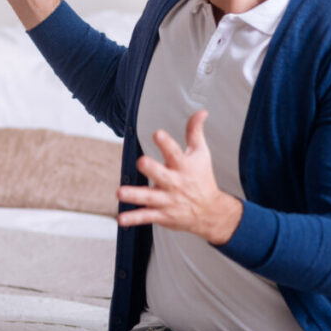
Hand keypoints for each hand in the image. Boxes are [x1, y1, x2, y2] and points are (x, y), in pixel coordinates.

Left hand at [116, 110, 242, 244]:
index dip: (166, 143)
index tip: (158, 134)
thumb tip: (201, 111)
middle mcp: (174, 183)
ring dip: (134, 195)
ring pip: (149, 197)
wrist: (210, 212)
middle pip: (161, 174)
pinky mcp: (161, 214)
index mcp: (183, 166)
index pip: (175, 153)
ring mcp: (167, 200)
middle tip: (141, 162)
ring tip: (119, 192)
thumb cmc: (202, 179)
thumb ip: (195, 132)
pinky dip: (133, 219)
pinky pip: (145, 217)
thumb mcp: (201, 154)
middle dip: (151, 168)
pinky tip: (121, 219)